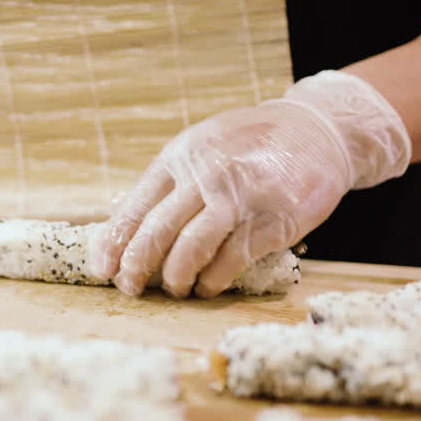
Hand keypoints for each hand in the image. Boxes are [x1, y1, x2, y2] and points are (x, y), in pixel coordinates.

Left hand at [90, 70, 411, 297]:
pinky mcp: (271, 221)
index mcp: (181, 157)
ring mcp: (239, 198)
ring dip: (176, 277)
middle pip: (157, 230)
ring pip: (190, 249)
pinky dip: (213, 279)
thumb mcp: (204, 147)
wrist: (317, 131)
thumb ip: (173, 182)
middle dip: (137, 266)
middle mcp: (206, 175)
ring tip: (175, 289)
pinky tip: (208, 286)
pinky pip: (231, 260)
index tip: (102, 269)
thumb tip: (132, 227)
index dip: (115, 243)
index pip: (137, 206)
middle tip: (130, 287)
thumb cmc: (254, 144)